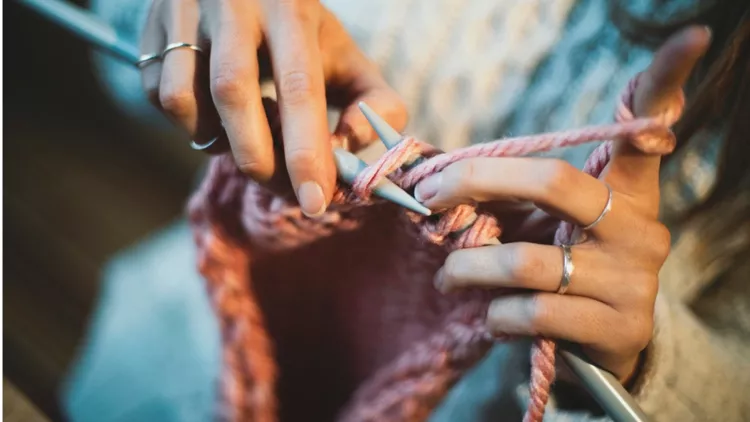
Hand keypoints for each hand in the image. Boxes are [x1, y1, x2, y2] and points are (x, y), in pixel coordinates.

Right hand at [139, 0, 406, 215]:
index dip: (306, 152)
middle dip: (257, 157)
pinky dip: (187, 123)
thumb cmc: (301, 36)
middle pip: (234, 93)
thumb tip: (350, 147)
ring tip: (241, 136)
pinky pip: (159, 96)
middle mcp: (236, 6)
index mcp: (292, 11)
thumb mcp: (346, 57)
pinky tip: (212, 114)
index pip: (299, 88)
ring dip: (213, 139)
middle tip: (276, 185)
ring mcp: (188, 14)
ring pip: (185, 100)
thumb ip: (375, 104)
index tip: (314, 202)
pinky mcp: (153, 30)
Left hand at [412, 26, 710, 381]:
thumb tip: (430, 175)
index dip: (666, 79)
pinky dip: (495, 313)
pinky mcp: (619, 329)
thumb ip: (507, 194)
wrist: (603, 347)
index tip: (690, 33)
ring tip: (448, 275)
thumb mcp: (545, 223)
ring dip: (468, 267)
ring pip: (527, 261)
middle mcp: (638, 227)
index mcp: (625, 189)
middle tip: (430, 197)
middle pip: (553, 181)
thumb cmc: (566, 268)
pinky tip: (490, 315)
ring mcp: (633, 279)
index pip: (648, 126)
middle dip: (476, 181)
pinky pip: (535, 312)